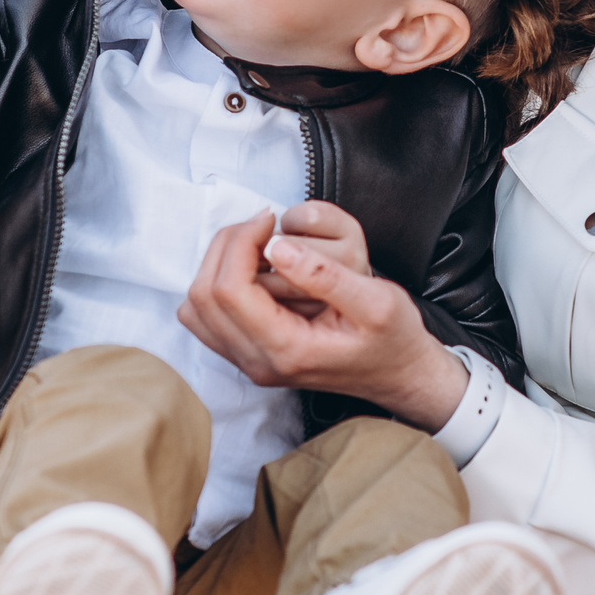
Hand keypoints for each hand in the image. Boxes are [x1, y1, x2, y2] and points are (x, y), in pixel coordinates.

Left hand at [179, 209, 466, 429]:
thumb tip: (276, 248)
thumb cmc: (394, 339)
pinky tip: (253, 269)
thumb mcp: (378, 302)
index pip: (229, 291)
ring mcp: (249, 363)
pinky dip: (217, 284)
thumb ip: (325, 275)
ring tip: (255, 244)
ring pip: (195, 309)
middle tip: (262, 225)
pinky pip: (206, 319)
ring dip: (217, 265)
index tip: (270, 219)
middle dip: (226, 247)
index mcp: (286, 350)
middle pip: (203, 298)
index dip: (241, 243)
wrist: (399, 375)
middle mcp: (257, 363)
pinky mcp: (248, 356)